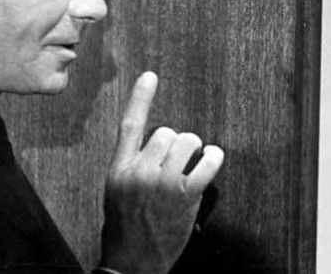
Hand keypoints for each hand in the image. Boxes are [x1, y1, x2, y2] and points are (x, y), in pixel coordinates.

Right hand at [99, 72, 224, 273]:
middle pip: (167, 132)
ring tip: (192, 165)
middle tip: (178, 163)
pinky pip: (206, 163)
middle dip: (177, 143)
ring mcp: (162, 183)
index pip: (130, 126)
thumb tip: (160, 144)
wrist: (132, 262)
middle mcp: (139, 171)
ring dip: (195, 150)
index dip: (140, 98)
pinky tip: (211, 161)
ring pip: (187, 142)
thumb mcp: (117, 191)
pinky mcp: (184, 195)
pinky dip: (213, 159)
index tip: (149, 76)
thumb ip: (134, 165)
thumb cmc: (127, 226)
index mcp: (119, 169)